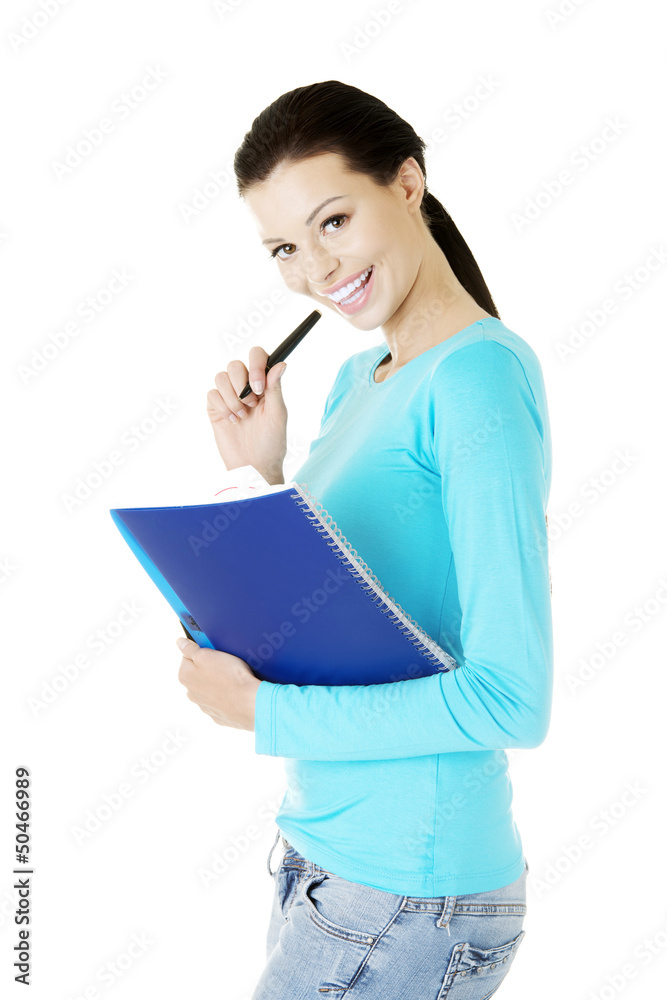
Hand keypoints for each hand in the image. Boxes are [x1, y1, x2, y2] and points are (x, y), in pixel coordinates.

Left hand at [176, 637, 261, 730]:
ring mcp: (204, 705)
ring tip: (234, 676)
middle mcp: (191, 692)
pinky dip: (226, 695)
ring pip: (210, 687)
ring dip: (218, 681)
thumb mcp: (207, 655)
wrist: (250, 704)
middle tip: (226, 662)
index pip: (187, 657)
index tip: (213, 650)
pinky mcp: (218, 714)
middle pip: (198, 673)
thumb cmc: (230, 678)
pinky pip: (221, 700)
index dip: (202, 651)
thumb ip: (190, 649)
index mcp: (185, 676)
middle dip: (210, 666)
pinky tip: (236, 690)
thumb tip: (180, 643)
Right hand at [207, 346, 286, 481]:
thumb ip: (276, 388)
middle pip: (235, 365)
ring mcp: (229, 397)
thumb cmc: (271, 443)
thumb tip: (282, 364)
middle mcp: (245, 387)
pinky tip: (232, 421)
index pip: (257, 357)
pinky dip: (223, 407)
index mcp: (264, 384)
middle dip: (241, 384)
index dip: (256, 365)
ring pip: (221, 377)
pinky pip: (212, 394)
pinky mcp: (216, 408)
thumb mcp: (277, 415)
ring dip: (232, 397)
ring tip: (242, 415)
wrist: (253, 466)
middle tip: (251, 404)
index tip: (259, 386)